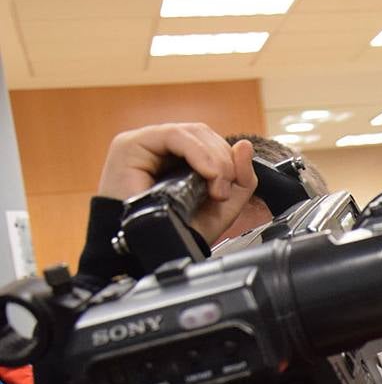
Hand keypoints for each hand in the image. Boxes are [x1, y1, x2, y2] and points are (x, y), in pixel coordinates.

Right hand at [97, 122, 256, 244]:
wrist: (154, 249)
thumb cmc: (180, 230)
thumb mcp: (224, 207)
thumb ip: (242, 178)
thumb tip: (245, 146)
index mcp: (182, 159)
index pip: (212, 142)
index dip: (230, 158)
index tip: (235, 184)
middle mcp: (163, 149)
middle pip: (203, 134)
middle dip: (224, 161)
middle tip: (223, 192)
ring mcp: (147, 144)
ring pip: (192, 133)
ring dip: (214, 159)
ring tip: (216, 188)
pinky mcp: (133, 144)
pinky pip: (173, 136)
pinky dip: (198, 152)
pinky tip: (208, 173)